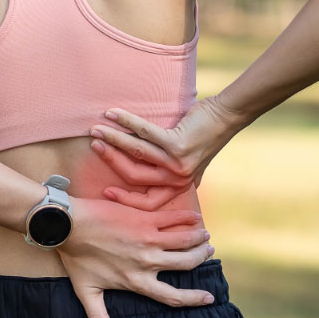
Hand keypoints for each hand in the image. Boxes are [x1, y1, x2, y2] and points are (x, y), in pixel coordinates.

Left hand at [56, 196, 215, 317]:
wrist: (69, 225)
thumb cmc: (76, 257)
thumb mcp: (87, 292)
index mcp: (136, 281)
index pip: (173, 296)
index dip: (194, 299)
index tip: (209, 297)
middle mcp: (147, 262)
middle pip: (186, 263)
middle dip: (201, 257)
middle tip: (207, 250)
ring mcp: (147, 239)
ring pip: (184, 240)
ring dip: (199, 238)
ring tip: (205, 236)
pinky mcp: (144, 219)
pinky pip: (173, 219)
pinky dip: (188, 218)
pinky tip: (196, 218)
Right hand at [88, 95, 246, 210]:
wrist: (225, 118)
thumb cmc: (201, 136)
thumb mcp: (187, 163)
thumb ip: (170, 173)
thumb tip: (146, 180)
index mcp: (177, 186)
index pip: (147, 203)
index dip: (125, 199)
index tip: (106, 192)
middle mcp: (177, 179)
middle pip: (135, 176)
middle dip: (110, 160)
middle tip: (93, 146)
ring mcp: (177, 163)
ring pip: (136, 153)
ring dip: (113, 139)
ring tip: (96, 130)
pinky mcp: (177, 144)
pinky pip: (144, 132)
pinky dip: (125, 122)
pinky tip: (112, 114)